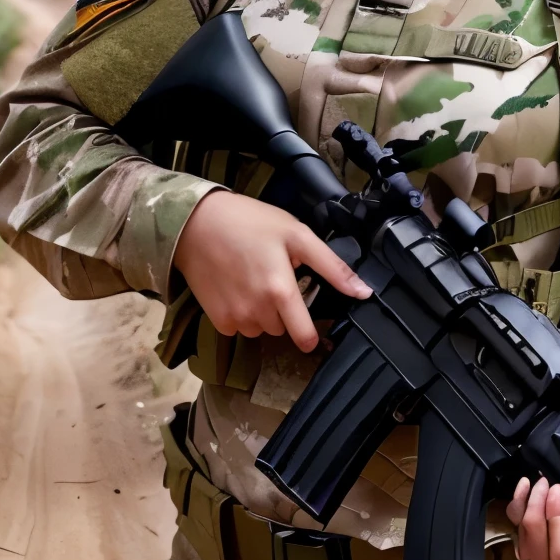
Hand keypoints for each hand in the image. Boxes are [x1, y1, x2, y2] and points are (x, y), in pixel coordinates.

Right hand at [173, 190, 370, 352]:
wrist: (195, 223)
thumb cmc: (249, 223)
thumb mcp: (297, 235)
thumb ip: (333, 267)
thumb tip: (364, 292)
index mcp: (280, 292)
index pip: (304, 337)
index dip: (312, 335)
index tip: (311, 327)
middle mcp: (257, 311)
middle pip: (283, 328)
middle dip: (284, 310)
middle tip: (274, 277)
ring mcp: (235, 318)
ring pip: (261, 329)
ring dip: (263, 312)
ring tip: (253, 279)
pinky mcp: (216, 319)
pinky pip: (239, 327)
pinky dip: (241, 313)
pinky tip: (236, 287)